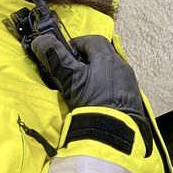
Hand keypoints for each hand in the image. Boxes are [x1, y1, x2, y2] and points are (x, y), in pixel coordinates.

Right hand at [29, 33, 150, 135]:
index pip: (93, 40)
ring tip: (82, 86)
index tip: (65, 55)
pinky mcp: (132, 98)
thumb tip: (40, 40)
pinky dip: (105, 86)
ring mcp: (129, 82)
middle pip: (103, 54)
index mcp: (108, 57)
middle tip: (72, 71)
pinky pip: (117, 85)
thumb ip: (56, 58)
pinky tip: (97, 98)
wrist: (117, 132)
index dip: (77, 44)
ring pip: (110, 70)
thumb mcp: (71, 78)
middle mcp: (122, 66)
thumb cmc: (93, 101)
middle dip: (86, 59)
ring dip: (96, 73)